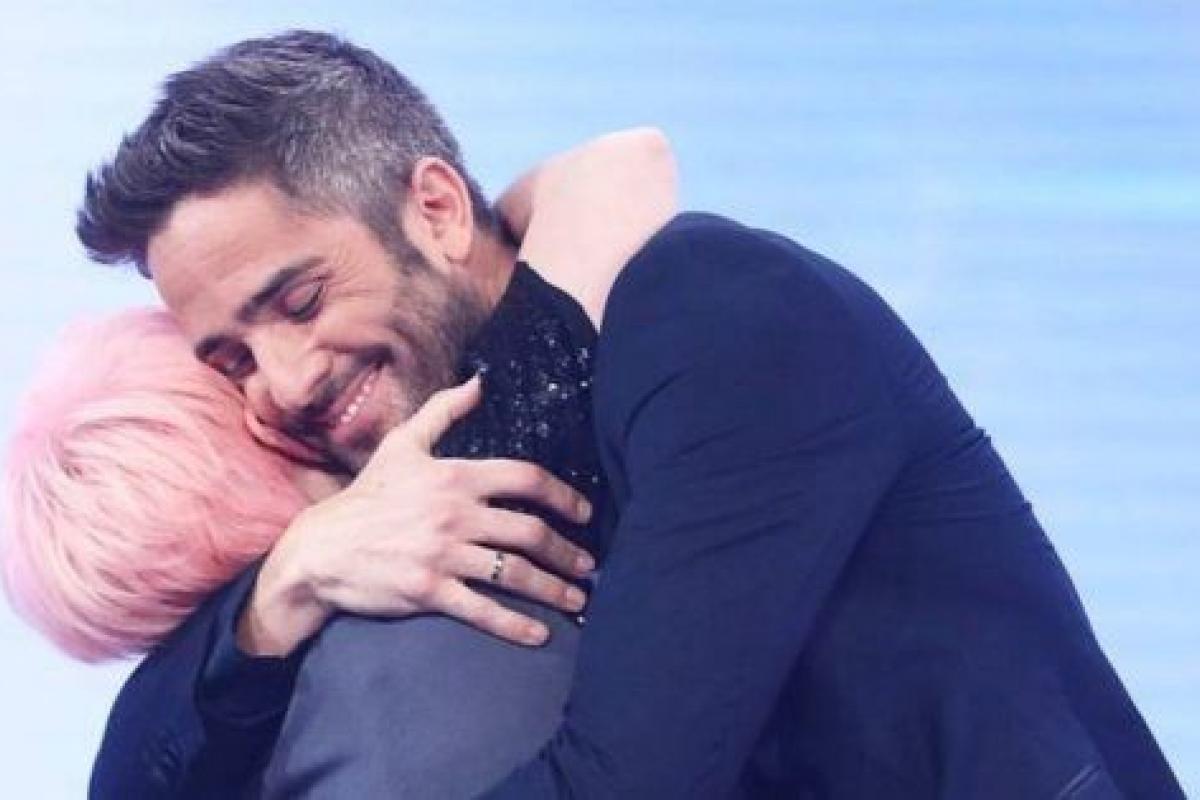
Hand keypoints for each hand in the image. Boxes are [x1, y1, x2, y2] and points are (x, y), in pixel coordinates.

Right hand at [238, 375, 595, 655]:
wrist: (320, 549)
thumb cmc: (366, 496)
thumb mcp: (401, 445)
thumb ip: (443, 411)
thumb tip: (480, 382)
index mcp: (454, 477)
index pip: (524, 478)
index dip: (562, 495)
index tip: (585, 512)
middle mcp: (455, 515)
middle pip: (529, 531)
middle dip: (567, 551)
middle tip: (589, 564)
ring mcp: (443, 555)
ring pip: (514, 572)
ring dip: (553, 588)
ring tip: (578, 598)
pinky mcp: (429, 592)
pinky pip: (483, 610)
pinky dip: (515, 625)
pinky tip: (540, 635)